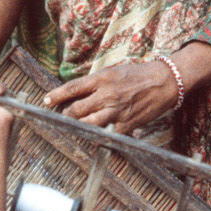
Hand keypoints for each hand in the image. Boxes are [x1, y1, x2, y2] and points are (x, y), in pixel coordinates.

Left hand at [43, 59, 178, 134]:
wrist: (165, 81)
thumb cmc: (138, 75)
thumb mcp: (114, 71)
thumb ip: (96, 82)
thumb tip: (78, 91)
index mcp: (102, 79)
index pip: (73, 88)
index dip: (57, 95)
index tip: (46, 100)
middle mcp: (107, 94)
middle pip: (77, 109)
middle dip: (65, 116)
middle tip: (58, 118)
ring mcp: (117, 111)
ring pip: (90, 124)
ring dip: (79, 128)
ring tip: (72, 129)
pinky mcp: (127, 123)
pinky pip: (109, 135)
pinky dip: (101, 137)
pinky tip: (96, 139)